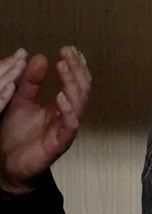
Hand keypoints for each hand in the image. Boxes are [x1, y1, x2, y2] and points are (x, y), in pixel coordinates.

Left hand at [0, 47, 90, 192]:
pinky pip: (70, 126)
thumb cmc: (15, 134)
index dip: (74, 65)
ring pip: (79, 104)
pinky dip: (68, 111)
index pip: (75, 81)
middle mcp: (67, 116)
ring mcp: (65, 129)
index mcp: (60, 105)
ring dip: (73, 85)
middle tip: (68, 54)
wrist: (7, 164)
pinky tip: (61, 97)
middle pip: (82, 89)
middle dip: (76, 70)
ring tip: (64, 68)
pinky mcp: (59, 143)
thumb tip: (39, 58)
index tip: (67, 49)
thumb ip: (30, 81)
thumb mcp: (20, 100)